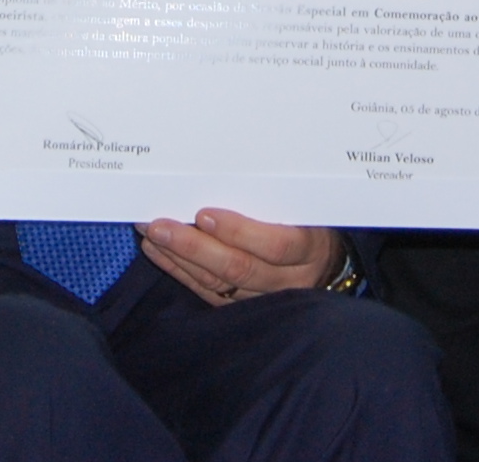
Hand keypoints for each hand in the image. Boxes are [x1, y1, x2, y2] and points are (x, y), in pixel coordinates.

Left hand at [137, 208, 340, 305]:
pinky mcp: (242, 307)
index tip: (205, 215)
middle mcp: (288, 279)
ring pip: (219, 283)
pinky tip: (159, 252)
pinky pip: (207, 292)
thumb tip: (224, 171)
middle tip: (161, 225)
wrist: (326, 265)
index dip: (240, 232)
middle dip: (195, 247)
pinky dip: (180, 271)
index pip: (277, 245)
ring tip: (152, 233)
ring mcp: (264, 298)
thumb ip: (274, 196)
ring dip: (180, 257)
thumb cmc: (309, 222)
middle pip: (240, 268)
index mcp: (308, 248)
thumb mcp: (305, 206)